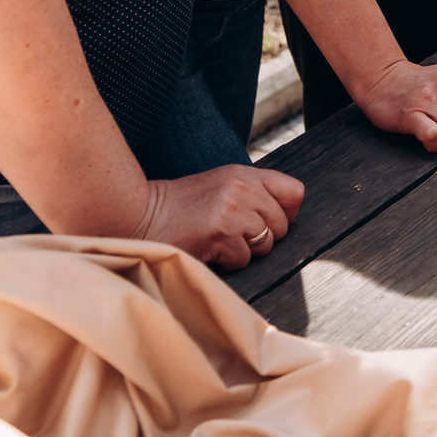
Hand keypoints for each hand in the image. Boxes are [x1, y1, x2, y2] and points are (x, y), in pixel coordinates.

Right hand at [135, 164, 306, 269]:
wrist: (141, 215)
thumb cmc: (182, 207)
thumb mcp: (221, 186)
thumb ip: (253, 193)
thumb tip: (288, 216)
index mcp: (245, 174)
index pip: (294, 192)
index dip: (286, 213)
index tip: (267, 221)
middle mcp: (243, 188)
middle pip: (282, 226)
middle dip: (262, 238)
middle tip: (233, 235)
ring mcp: (233, 210)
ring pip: (265, 245)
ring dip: (244, 251)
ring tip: (219, 240)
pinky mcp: (221, 233)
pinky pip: (243, 260)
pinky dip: (227, 262)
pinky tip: (208, 249)